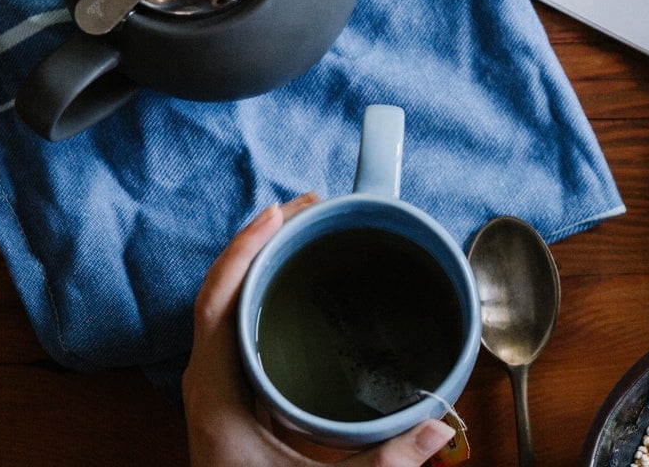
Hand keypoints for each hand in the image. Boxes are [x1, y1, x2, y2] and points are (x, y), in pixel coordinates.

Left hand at [182, 192, 454, 466]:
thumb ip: (384, 460)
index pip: (215, 304)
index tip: (277, 213)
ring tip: (309, 227)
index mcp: (216, 395)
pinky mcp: (235, 388)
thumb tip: (438, 426)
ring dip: (266, 259)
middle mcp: (210, 380)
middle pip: (223, 289)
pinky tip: (299, 276)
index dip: (243, 251)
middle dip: (264, 239)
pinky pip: (242, 322)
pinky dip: (267, 288)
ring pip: (231, 302)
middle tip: (313, 206)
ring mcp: (220, 382)